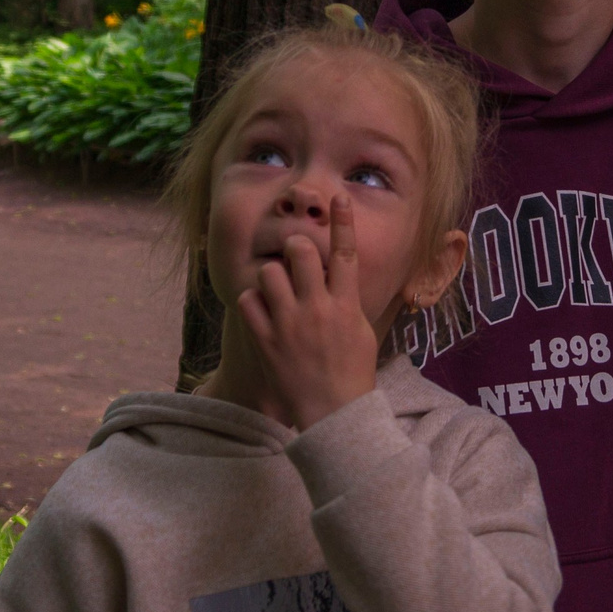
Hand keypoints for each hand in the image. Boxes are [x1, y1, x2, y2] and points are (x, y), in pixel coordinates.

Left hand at [235, 195, 380, 429]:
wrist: (335, 415)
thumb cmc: (353, 373)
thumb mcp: (363, 331)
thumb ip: (349, 300)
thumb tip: (342, 276)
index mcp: (346, 305)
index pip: (346, 253)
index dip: (343, 221)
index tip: (338, 197)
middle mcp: (318, 309)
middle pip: (302, 252)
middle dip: (296, 247)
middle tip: (295, 256)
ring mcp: (290, 324)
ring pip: (269, 272)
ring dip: (272, 274)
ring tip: (276, 289)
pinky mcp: (266, 340)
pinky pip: (248, 301)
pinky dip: (253, 301)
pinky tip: (261, 311)